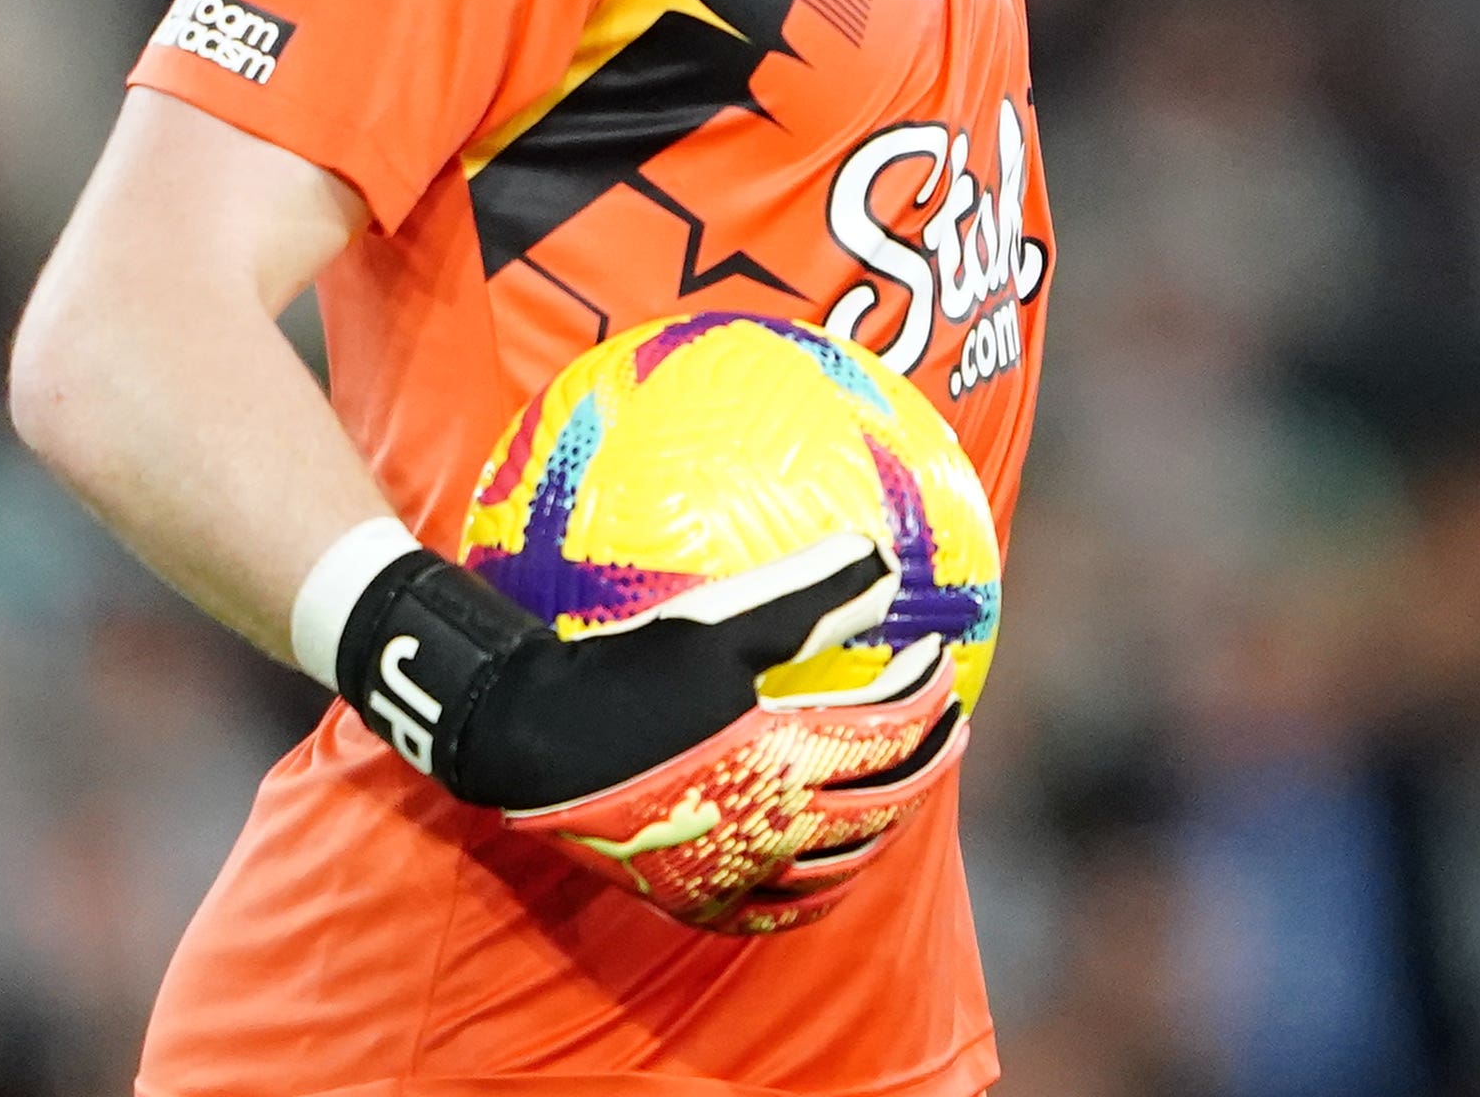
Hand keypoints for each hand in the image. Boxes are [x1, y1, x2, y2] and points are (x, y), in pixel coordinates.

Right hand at [504, 640, 968, 933]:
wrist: (530, 742)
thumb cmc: (626, 673)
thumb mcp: (721, 622)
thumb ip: (813, 594)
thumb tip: (885, 565)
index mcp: (788, 762)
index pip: (893, 731)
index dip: (929, 690)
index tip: (938, 655)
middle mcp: (775, 832)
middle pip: (887, 802)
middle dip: (929, 758)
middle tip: (949, 722)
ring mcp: (736, 877)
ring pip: (844, 864)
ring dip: (885, 820)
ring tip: (898, 781)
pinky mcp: (696, 902)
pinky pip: (781, 913)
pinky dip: (822, 888)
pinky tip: (827, 863)